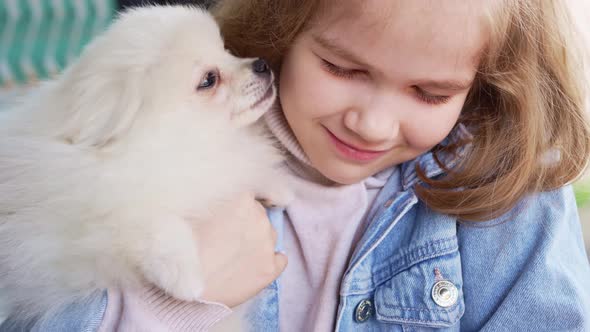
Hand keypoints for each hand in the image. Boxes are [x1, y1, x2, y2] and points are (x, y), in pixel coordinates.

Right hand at [193, 193, 286, 307]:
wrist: (189, 289)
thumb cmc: (186, 250)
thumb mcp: (197, 214)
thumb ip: (219, 204)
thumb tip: (226, 206)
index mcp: (242, 200)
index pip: (249, 198)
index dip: (238, 210)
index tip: (230, 220)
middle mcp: (260, 219)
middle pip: (261, 216)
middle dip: (248, 225)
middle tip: (229, 240)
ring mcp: (268, 244)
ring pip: (270, 237)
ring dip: (258, 243)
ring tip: (236, 256)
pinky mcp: (272, 268)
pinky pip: (280, 259)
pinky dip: (270, 262)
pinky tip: (252, 268)